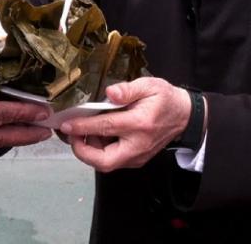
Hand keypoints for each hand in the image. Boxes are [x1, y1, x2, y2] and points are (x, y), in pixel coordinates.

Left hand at [59, 77, 192, 172]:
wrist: (184, 116)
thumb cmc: (165, 99)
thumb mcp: (149, 85)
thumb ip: (128, 89)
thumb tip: (110, 92)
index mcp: (140, 123)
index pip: (106, 127)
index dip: (82, 126)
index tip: (66, 124)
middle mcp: (138, 144)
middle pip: (105, 161)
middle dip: (82, 152)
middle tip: (71, 136)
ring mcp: (138, 156)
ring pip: (107, 163)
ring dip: (90, 151)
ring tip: (84, 131)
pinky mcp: (136, 160)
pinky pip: (113, 160)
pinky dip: (100, 151)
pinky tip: (98, 135)